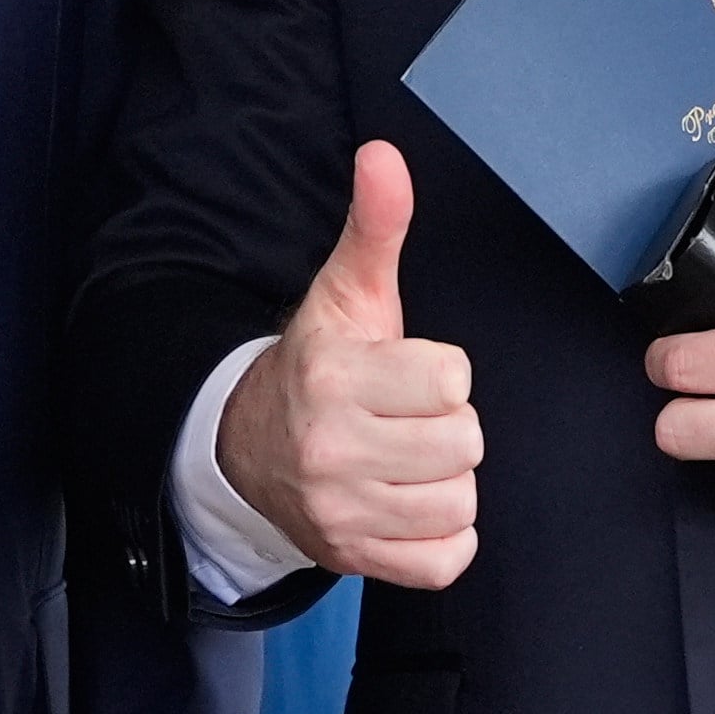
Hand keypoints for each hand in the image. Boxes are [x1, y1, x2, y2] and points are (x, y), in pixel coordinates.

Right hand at [214, 141, 481, 587]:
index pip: (451, 378)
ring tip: (409, 458)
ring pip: (460, 502)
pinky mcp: (355, 559)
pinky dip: (442, 537)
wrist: (250, 445)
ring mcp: (341, 512)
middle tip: (409, 417)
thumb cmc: (321, 362)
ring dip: (447, 481)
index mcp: (334, 376)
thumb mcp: (346, 291)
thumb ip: (375, 224)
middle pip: (464, 443)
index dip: (442, 371)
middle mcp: (331, 448)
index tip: (408, 371)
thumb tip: (383, 153)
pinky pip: (446, 560)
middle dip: (448, 426)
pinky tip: (411, 502)